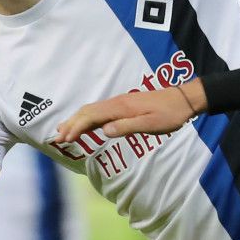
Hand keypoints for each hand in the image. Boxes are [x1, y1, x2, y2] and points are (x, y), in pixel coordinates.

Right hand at [55, 84, 199, 143]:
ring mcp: (119, 103)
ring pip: (92, 111)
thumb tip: (104, 131)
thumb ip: (127, 127)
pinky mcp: (123, 106)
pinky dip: (87, 118)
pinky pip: (100, 112)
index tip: (65, 139)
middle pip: (87, 112)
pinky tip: (84, 125)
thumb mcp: (151, 124)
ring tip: (63, 132)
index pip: (92, 116)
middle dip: (71, 124)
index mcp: (121, 107)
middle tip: (57, 138)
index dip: (77, 127)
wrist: (183, 99)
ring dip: (76, 121)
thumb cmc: (169, 114)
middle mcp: (116, 103)